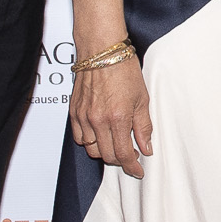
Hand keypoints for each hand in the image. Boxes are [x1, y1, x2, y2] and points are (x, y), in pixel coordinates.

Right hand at [71, 54, 151, 176]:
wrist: (101, 51)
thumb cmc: (124, 70)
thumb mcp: (142, 99)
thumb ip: (143, 127)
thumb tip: (146, 148)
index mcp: (117, 118)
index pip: (123, 154)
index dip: (131, 166)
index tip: (138, 171)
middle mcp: (98, 120)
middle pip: (106, 155)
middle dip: (120, 160)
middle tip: (130, 154)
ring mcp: (83, 117)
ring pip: (91, 149)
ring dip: (104, 151)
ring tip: (115, 142)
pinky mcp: (74, 112)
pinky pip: (79, 137)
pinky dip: (90, 141)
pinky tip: (100, 134)